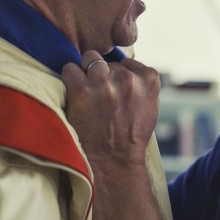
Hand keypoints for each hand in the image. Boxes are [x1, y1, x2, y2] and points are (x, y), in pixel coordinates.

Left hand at [61, 51, 164, 219]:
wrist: (113, 161)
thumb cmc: (130, 136)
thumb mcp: (149, 106)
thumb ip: (142, 83)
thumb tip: (125, 65)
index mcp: (149, 80)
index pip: (128, 61)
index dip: (119, 73)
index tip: (115, 89)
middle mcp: (128, 78)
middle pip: (108, 61)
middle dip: (103, 73)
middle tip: (99, 92)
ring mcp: (104, 83)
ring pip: (90, 58)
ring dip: (86, 71)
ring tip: (85, 89)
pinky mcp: (81, 90)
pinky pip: (70, 68)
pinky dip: (70, 77)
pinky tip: (74, 91)